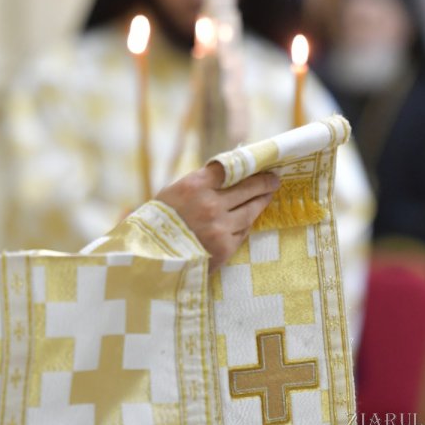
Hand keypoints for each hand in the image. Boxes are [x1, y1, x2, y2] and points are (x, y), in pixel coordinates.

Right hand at [155, 162, 279, 269]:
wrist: (151, 260)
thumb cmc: (158, 223)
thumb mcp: (173, 194)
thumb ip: (200, 184)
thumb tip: (228, 175)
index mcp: (194, 186)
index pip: (230, 168)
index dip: (248, 165)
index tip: (259, 165)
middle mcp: (210, 205)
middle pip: (247, 188)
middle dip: (263, 183)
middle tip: (273, 180)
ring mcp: (220, 227)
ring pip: (250, 210)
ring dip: (261, 202)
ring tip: (268, 196)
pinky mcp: (225, 248)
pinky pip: (243, 231)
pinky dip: (247, 223)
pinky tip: (251, 218)